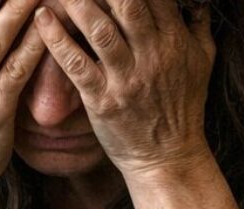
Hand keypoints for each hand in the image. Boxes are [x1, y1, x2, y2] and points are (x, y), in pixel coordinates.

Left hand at [34, 0, 215, 179]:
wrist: (169, 157)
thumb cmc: (183, 107)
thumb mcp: (203, 62)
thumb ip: (197, 25)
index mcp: (175, 40)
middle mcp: (152, 55)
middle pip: (127, 4)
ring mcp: (127, 79)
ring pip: (100, 30)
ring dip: (76, 2)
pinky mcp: (103, 101)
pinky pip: (77, 65)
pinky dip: (56, 40)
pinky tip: (41, 19)